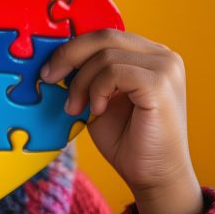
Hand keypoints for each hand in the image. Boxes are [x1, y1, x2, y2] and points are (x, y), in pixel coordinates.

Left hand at [40, 28, 203, 213]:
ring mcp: (165, 67)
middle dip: (69, 55)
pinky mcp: (161, 83)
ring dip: (81, 82)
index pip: (105, 35)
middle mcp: (162, 55)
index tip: (49, 69)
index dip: (73, 47)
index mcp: (149, 55)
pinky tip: (97, 111)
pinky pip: (114, 71)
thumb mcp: (99, 98)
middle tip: (49, 78)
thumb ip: (89, 74)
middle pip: (104, 36)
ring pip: (105, 55)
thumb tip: (56, 57)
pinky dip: (97, 90)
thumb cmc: (127, 141)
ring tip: (76, 108)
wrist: (154, 177)